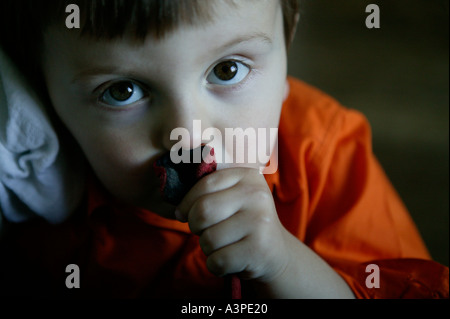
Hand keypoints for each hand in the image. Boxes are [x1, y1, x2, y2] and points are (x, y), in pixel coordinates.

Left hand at [175, 167, 291, 282]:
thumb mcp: (232, 196)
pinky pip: (218, 261)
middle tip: (204, 231)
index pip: (205, 184)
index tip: (183, 214)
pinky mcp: (258, 249)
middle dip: (195, 226)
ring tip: (222, 244)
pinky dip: (216, 265)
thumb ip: (207, 188)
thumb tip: (169, 190)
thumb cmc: (242, 221)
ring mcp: (260, 222)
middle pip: (203, 211)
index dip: (186, 203)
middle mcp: (257, 194)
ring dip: (208, 248)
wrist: (275, 251)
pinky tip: (229, 259)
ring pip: (208, 239)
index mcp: (247, 175)